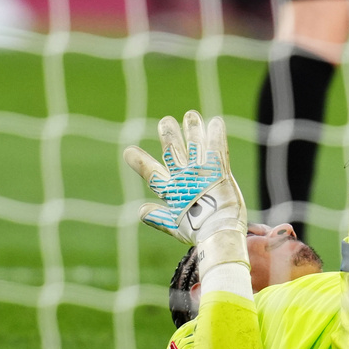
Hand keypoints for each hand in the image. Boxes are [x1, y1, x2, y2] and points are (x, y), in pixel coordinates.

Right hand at [124, 110, 247, 272]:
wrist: (218, 234)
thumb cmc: (198, 233)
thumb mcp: (175, 227)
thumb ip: (158, 217)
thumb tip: (139, 211)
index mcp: (172, 192)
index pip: (151, 173)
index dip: (139, 162)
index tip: (128, 151)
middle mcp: (184, 179)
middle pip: (172, 152)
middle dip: (168, 135)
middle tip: (165, 121)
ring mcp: (201, 174)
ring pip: (194, 146)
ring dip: (191, 129)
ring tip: (190, 115)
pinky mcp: (220, 171)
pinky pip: (217, 148)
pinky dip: (216, 134)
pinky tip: (216, 122)